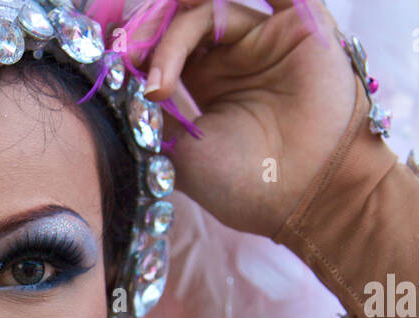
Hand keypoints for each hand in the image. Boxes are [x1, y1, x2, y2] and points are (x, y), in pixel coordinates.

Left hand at [130, 0, 356, 237]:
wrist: (305, 198)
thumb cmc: (244, 184)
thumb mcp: (179, 153)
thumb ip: (150, 116)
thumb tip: (117, 88)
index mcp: (206, 82)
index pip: (164, 48)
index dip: (137, 53)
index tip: (113, 73)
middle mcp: (234, 56)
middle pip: (182, 23)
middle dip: (150, 37)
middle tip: (129, 63)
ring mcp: (265, 39)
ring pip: (211, 10)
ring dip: (179, 30)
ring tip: (159, 68)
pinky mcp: (301, 26)